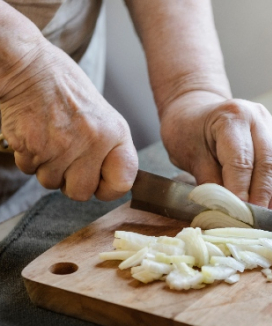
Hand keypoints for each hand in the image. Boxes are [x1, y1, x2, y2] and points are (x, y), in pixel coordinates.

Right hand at [0, 41, 137, 201]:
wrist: (26, 64)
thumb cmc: (63, 86)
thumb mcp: (100, 113)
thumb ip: (107, 147)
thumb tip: (109, 178)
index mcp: (115, 134)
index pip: (122, 183)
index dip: (108, 188)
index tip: (100, 181)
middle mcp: (93, 143)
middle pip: (82, 192)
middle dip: (70, 181)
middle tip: (66, 158)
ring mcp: (61, 147)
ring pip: (51, 182)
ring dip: (47, 167)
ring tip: (48, 139)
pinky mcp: (32, 148)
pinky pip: (29, 170)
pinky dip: (29, 157)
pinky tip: (34, 134)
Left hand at [160, 91, 271, 209]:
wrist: (195, 110)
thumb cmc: (188, 131)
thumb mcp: (190, 156)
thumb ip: (210, 182)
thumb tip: (226, 212)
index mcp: (232, 117)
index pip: (241, 161)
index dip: (241, 191)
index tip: (238, 215)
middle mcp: (257, 118)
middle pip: (268, 162)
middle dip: (262, 195)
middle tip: (253, 220)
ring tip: (266, 216)